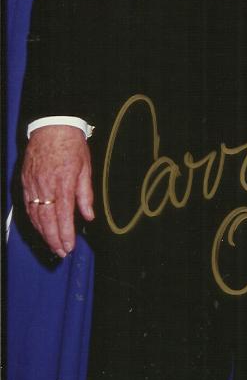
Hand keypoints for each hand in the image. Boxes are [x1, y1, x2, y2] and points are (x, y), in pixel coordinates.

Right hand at [21, 125, 93, 256]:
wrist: (52, 126)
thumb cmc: (71, 145)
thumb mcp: (85, 167)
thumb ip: (85, 194)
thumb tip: (88, 215)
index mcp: (63, 183)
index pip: (64, 216)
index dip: (66, 234)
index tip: (70, 247)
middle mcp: (45, 187)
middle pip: (47, 221)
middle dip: (54, 240)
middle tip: (61, 252)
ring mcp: (33, 185)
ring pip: (36, 216)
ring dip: (44, 233)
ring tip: (53, 244)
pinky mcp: (25, 182)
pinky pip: (28, 206)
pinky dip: (34, 220)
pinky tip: (40, 228)